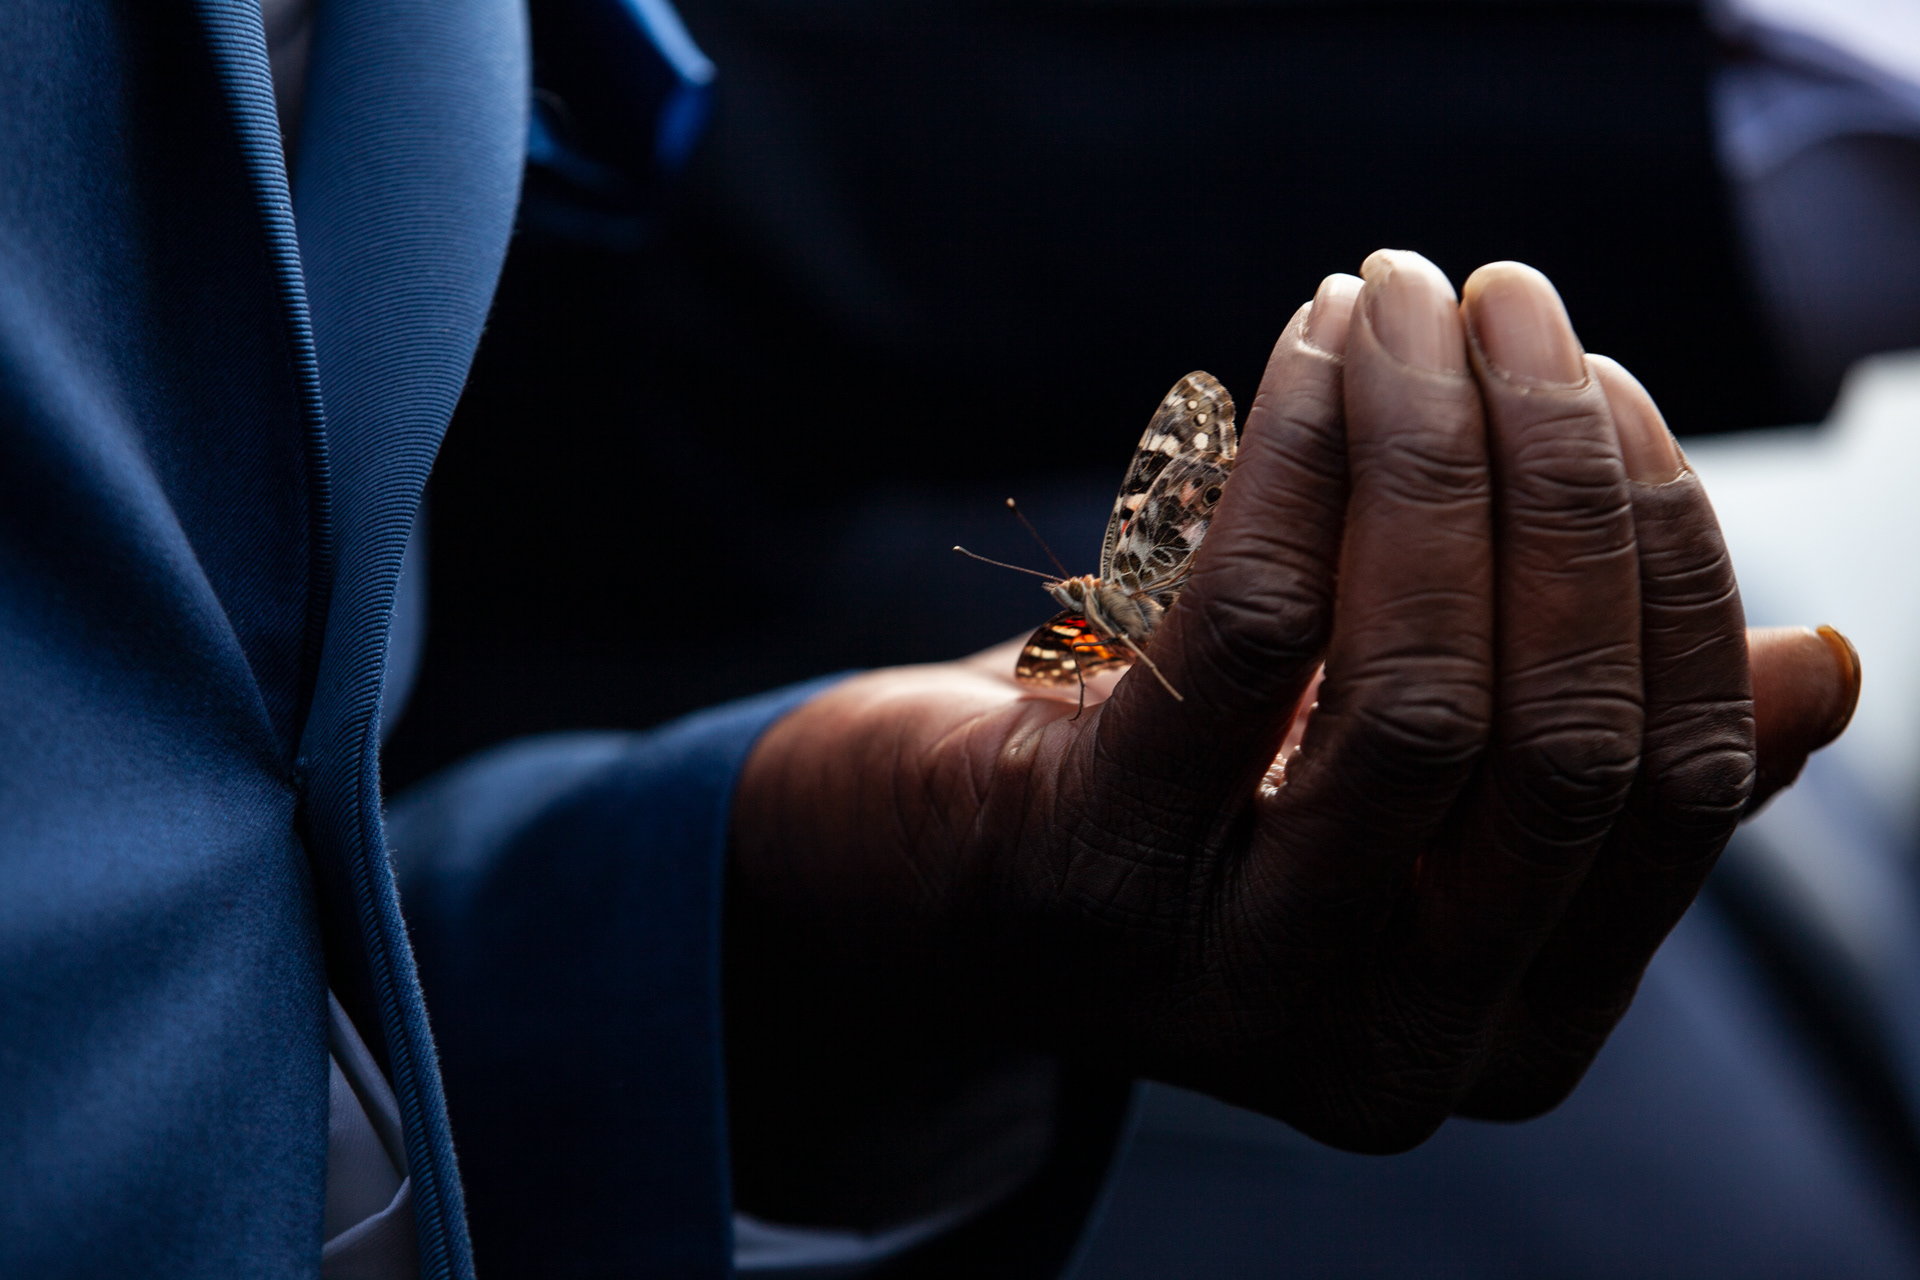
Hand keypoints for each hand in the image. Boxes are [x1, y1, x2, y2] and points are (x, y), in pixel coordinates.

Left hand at [728, 252, 1861, 1153]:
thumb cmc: (1203, 822)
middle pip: (1558, 736)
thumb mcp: (1410, 804)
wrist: (931, 884)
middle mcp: (1394, 1050)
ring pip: (1414, 687)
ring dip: (1431, 449)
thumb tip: (1820, 670)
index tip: (1606, 388)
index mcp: (1512, 1032)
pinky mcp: (1090, 875)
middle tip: (1512, 299)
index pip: (1667, 783)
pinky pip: (1242, 632)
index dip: (1668, 564)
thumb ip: (1585, 760)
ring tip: (1403, 292)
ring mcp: (1235, 985)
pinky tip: (1309, 347)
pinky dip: (1298, 460)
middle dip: (1560, 481)